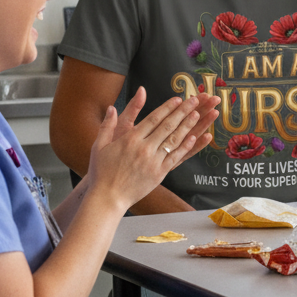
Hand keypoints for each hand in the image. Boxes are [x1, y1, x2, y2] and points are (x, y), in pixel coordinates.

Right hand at [87, 89, 219, 207]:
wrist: (107, 197)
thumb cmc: (101, 172)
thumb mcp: (99, 146)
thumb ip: (107, 125)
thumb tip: (111, 107)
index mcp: (130, 139)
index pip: (153, 118)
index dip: (167, 107)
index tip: (178, 99)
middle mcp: (144, 148)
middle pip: (167, 126)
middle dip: (182, 111)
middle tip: (194, 101)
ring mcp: (153, 161)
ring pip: (174, 140)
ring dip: (187, 126)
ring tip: (197, 114)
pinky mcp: (159, 174)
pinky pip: (175, 157)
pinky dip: (185, 146)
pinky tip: (194, 138)